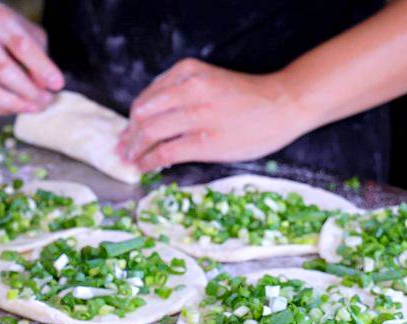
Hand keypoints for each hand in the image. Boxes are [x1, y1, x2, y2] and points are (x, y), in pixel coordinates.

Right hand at [0, 0, 63, 113]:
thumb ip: (37, 53)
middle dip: (29, 92)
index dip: (42, 68)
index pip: (22, 46)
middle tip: (46, 101)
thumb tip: (43, 86)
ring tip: (32, 108)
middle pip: (5, 72)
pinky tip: (13, 108)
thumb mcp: (22, 27)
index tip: (58, 85)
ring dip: (14, 105)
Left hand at [117, 58, 310, 171]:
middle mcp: (189, 89)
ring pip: (149, 134)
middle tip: (122, 149)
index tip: (126, 131)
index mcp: (187, 72)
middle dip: (128, 135)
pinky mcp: (204, 141)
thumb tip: (147, 119)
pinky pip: (164, 153)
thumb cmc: (246, 97)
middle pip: (142, 115)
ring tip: (129, 159)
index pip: (146, 98)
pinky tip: (144, 168)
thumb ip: (179, 93)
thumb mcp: (208, 81)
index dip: (131, 119)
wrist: (284, 105)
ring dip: (134, 150)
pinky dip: (148, 162)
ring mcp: (197, 115)